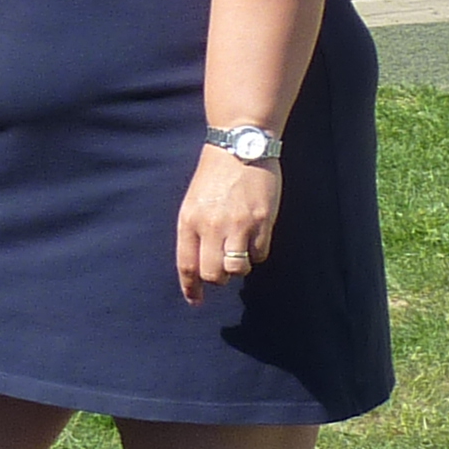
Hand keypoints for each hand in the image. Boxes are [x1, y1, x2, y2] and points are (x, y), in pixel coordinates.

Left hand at [176, 146, 279, 303]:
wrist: (239, 147)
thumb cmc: (214, 176)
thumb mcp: (194, 202)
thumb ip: (195, 231)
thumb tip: (200, 263)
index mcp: (189, 220)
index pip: (186, 264)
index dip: (191, 287)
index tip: (195, 301)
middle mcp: (211, 226)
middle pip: (213, 274)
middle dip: (219, 278)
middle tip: (223, 269)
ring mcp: (238, 225)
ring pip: (238, 268)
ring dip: (239, 267)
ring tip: (239, 251)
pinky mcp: (262, 222)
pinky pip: (260, 255)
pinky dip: (257, 253)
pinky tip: (254, 238)